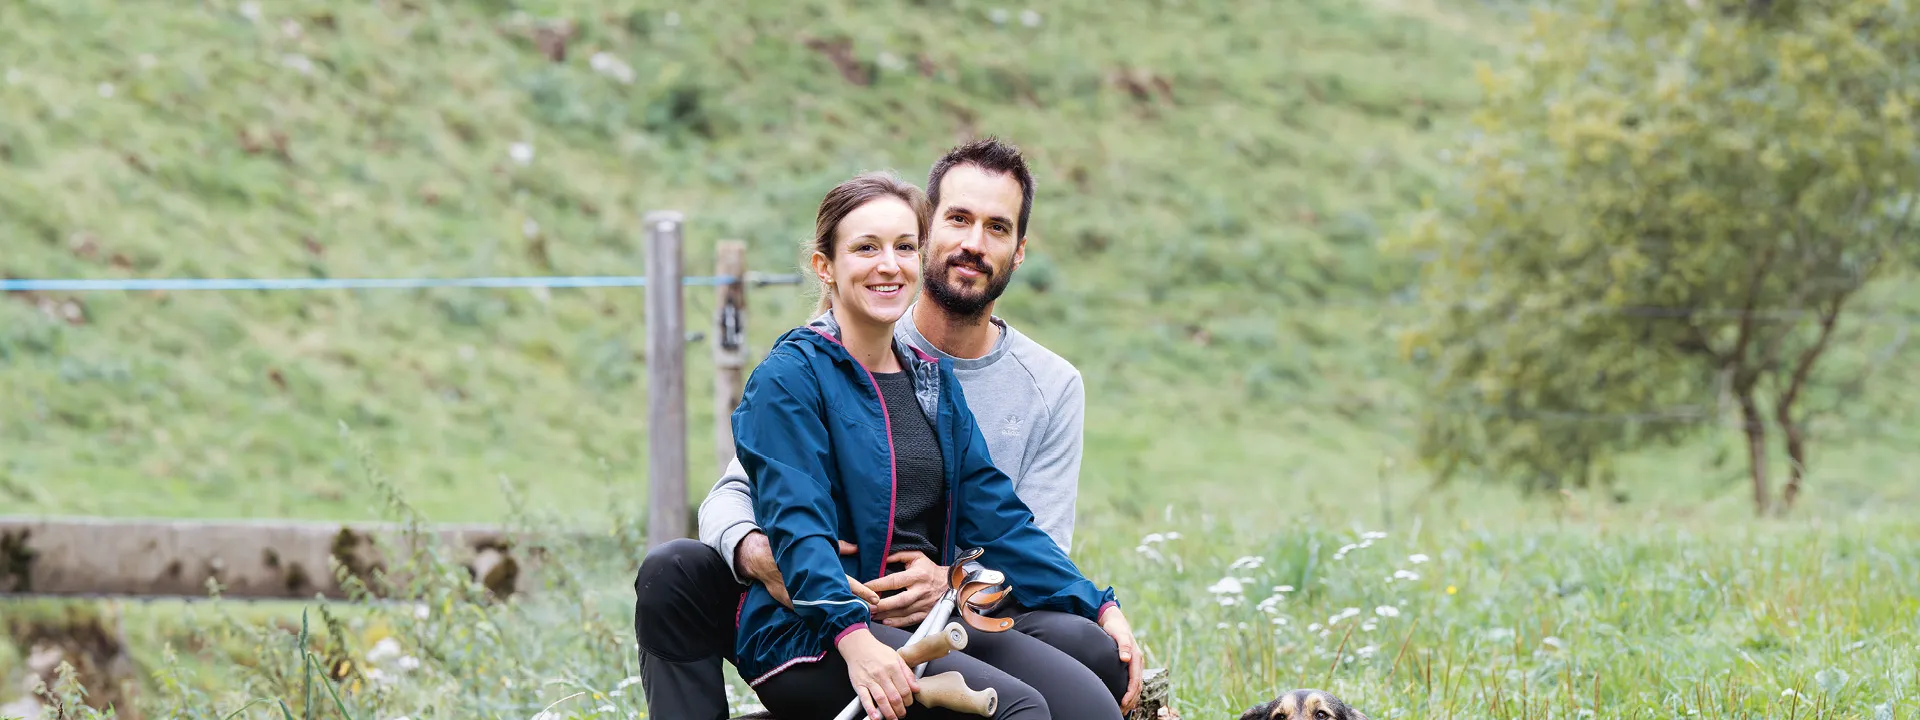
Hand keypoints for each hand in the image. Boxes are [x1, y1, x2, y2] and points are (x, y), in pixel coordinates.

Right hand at [736, 531, 867, 607]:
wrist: (762, 560)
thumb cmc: (790, 550)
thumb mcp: (813, 545)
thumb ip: (837, 547)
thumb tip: (855, 548)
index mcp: (820, 572)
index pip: (846, 583)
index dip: (862, 591)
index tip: (875, 599)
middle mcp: (813, 588)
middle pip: (840, 599)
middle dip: (856, 606)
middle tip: (872, 612)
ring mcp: (803, 599)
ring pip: (826, 609)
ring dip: (840, 613)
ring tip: (857, 618)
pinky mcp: (793, 605)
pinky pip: (811, 612)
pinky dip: (822, 615)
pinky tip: (832, 622)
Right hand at [838, 627, 918, 719]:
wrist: (858, 646)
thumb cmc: (877, 651)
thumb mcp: (897, 657)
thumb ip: (907, 673)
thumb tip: (916, 687)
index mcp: (893, 667)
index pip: (904, 689)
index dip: (909, 700)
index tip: (909, 703)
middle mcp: (881, 674)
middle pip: (894, 697)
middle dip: (900, 709)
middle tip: (902, 714)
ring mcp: (869, 680)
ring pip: (881, 700)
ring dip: (889, 713)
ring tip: (893, 718)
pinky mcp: (859, 684)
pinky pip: (865, 699)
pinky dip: (870, 709)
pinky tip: (876, 717)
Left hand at [863, 551, 947, 627]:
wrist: (950, 583)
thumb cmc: (930, 569)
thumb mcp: (917, 556)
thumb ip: (899, 555)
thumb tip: (882, 559)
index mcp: (917, 575)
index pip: (894, 581)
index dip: (878, 584)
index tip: (865, 587)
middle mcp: (920, 591)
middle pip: (899, 600)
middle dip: (882, 605)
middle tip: (867, 606)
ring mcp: (924, 604)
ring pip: (903, 612)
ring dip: (885, 615)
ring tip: (871, 614)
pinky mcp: (926, 613)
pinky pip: (910, 620)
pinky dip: (897, 623)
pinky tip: (886, 622)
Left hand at [1099, 606, 1143, 711]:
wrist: (1115, 620)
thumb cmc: (1115, 627)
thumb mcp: (1118, 634)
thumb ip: (1123, 645)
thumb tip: (1125, 658)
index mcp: (1136, 657)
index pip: (1135, 680)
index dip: (1130, 692)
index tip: (1123, 702)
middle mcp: (1138, 662)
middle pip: (1137, 686)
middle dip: (1131, 700)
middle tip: (1121, 710)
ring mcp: (1135, 664)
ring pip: (1137, 686)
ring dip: (1132, 699)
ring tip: (1123, 709)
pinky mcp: (1131, 665)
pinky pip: (1134, 682)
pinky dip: (1131, 692)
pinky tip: (1125, 699)